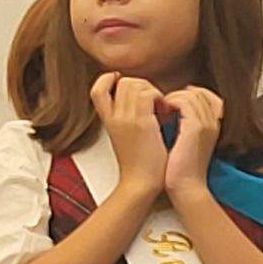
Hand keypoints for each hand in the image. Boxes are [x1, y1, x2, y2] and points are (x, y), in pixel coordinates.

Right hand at [94, 75, 168, 193]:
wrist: (141, 183)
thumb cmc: (140, 163)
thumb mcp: (126, 136)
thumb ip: (128, 118)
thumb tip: (143, 101)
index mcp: (108, 120)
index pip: (97, 89)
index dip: (110, 80)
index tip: (130, 88)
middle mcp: (113, 117)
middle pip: (122, 81)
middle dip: (142, 84)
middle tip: (154, 101)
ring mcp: (125, 119)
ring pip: (135, 84)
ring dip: (153, 90)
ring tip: (161, 107)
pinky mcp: (141, 124)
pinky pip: (148, 94)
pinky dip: (160, 97)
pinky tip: (166, 112)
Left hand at [158, 86, 224, 194]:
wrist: (186, 188)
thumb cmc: (181, 171)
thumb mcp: (186, 145)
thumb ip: (184, 128)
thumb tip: (171, 112)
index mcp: (214, 127)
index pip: (208, 97)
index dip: (189, 95)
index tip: (171, 103)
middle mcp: (214, 123)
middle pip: (201, 92)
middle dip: (179, 94)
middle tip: (163, 105)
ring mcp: (207, 124)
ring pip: (192, 94)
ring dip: (173, 97)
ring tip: (161, 108)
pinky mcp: (196, 127)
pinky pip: (184, 101)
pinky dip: (171, 102)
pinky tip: (161, 112)